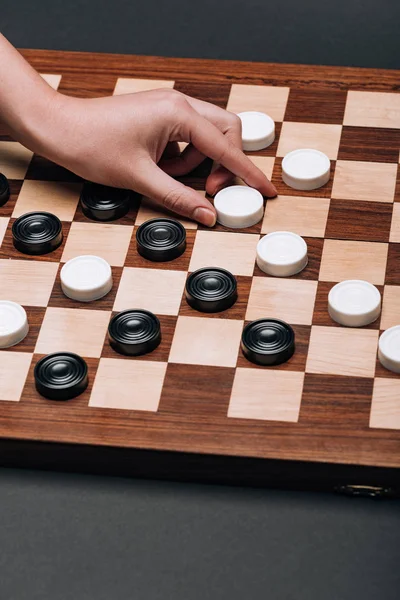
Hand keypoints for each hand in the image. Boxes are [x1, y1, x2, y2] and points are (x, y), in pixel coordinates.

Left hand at [32, 88, 276, 225]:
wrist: (60, 129)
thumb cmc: (92, 144)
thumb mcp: (141, 178)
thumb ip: (179, 197)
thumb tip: (207, 214)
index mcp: (179, 113)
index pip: (226, 147)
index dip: (248, 172)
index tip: (266, 189)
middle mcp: (179, 104)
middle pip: (226, 132)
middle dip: (224, 162)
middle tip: (208, 188)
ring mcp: (169, 109)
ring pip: (206, 137)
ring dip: (197, 162)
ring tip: (169, 177)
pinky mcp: (160, 117)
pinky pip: (187, 138)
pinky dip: (181, 158)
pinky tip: (160, 168)